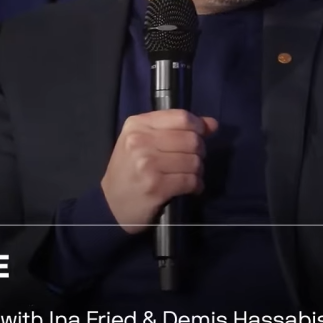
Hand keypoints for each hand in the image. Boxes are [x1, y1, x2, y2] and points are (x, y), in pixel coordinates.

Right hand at [100, 109, 217, 232]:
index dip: (198, 126)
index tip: (201, 136)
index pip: (182, 117)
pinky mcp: (155, 186)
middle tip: (192, 162)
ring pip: (194, 161)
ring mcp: (147, 164)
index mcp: (137, 124)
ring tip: (190, 176)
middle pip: (191, 139)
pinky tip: (191, 188)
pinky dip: (196, 186)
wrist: (110, 204)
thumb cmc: (130, 169)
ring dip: (198, 171)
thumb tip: (212, 124)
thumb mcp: (144, 141)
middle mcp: (140, 141)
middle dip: (199, 152)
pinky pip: (191, 181)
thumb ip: (176, 128)